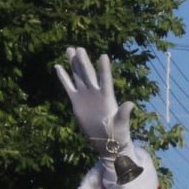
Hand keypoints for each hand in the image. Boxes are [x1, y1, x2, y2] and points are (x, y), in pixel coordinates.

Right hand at [53, 47, 136, 178]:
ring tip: (70, 49)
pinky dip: (63, 77)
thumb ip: (124, 113)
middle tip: (79, 48)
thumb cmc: (117, 132)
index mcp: (107, 96)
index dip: (104, 69)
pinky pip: (68, 86)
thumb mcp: (121, 123)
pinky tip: (58, 66)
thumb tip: (131, 104)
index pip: (105, 79)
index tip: (103, 56)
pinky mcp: (76, 101)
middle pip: (89, 73)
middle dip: (84, 61)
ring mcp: (85, 95)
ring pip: (78, 76)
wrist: (106, 140)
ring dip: (74, 63)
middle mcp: (95, 92)